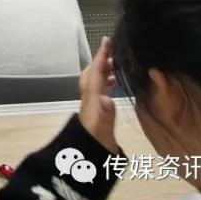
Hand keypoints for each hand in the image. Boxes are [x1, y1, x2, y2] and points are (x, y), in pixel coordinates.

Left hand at [78, 37, 117, 153]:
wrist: (86, 159)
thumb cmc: (97, 144)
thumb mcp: (104, 130)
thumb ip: (106, 114)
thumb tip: (106, 97)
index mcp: (93, 99)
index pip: (96, 72)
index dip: (101, 56)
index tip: (106, 40)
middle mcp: (89, 99)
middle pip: (92, 73)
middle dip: (100, 59)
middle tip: (111, 49)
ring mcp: (90, 105)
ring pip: (94, 80)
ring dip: (102, 70)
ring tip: (114, 64)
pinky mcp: (94, 112)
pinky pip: (98, 90)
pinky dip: (104, 82)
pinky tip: (112, 84)